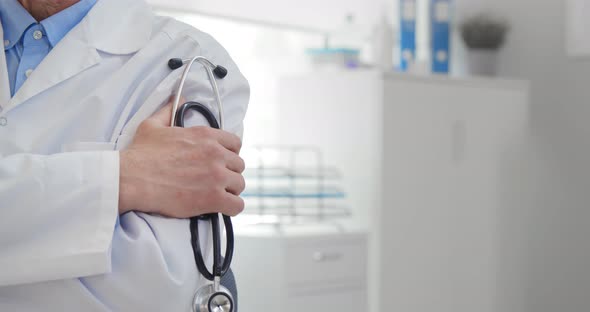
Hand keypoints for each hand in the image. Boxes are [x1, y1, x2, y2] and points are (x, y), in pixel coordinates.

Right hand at [118, 99, 245, 217]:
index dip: (230, 153)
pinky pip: (236, 205)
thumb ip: (169, 111)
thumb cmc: (141, 154)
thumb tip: (177, 99)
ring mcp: (216, 176)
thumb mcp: (154, 125)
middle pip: (239, 164)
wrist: (132, 179)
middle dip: (230, 172)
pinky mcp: (213, 198)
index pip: (235, 143)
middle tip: (217, 180)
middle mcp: (215, 154)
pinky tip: (222, 208)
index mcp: (205, 136)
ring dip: (231, 190)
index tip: (222, 161)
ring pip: (240, 184)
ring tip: (218, 194)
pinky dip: (232, 207)